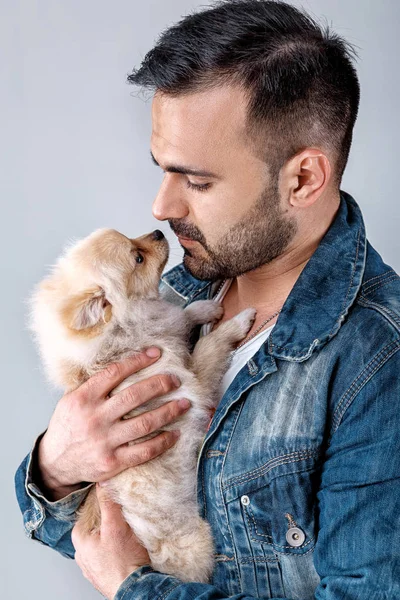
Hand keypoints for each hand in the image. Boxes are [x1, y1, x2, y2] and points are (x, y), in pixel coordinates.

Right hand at [37, 348, 190, 499]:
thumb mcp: (72, 399)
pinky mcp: (113, 462)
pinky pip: (144, 451)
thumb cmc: (68, 426)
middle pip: (135, 396)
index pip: (115, 372)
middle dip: (160, 385)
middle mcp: (95, 418)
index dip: (138, 361)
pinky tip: (175, 434)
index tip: (156, 354)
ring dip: (169, 411)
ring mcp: (105, 441)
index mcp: (84, 398)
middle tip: (176, 380)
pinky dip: (163, 441)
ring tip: (184, 403)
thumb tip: (127, 365)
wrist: (55, 462)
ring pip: (145, 423)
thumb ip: (95, 385)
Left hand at [72, 483, 149, 599]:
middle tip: (126, 512)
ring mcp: (91, 562)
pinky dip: (118, 544)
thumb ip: (108, 502)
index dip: (105, 498)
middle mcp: (81, 551)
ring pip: (104, 536)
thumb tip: (102, 481)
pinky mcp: (103, 570)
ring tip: (129, 529)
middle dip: (111, 516)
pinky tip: (128, 545)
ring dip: (116, 530)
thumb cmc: (123, 563)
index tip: (118, 495)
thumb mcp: (115, 526)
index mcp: (79, 537)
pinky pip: (109, 549)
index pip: (91, 507)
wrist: (134, 591)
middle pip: (98, 522)